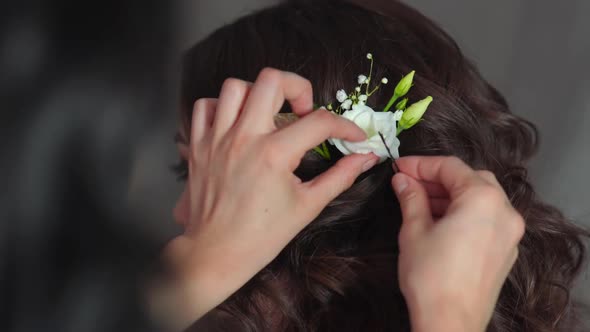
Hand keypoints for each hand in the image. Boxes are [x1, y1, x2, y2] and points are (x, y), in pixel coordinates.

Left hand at [152, 68, 378, 329]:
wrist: (216, 254)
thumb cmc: (262, 236)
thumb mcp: (308, 206)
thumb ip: (340, 177)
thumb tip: (366, 158)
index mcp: (274, 154)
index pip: (319, 121)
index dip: (345, 125)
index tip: (352, 136)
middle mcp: (243, 138)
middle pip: (272, 80)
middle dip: (298, 88)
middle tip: (304, 112)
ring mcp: (217, 139)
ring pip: (235, 87)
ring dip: (259, 93)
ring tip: (270, 114)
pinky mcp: (198, 145)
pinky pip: (205, 106)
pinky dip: (223, 107)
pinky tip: (238, 123)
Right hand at [391, 156, 524, 331]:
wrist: (450, 322)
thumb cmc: (431, 277)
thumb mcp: (414, 230)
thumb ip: (411, 198)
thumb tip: (403, 180)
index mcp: (483, 200)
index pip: (450, 167)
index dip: (421, 164)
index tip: (400, 167)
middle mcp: (504, 211)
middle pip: (471, 178)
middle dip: (438, 178)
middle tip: (410, 184)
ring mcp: (509, 233)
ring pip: (481, 198)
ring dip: (452, 196)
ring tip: (421, 204)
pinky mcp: (506, 251)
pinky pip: (487, 219)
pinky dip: (465, 213)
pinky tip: (441, 222)